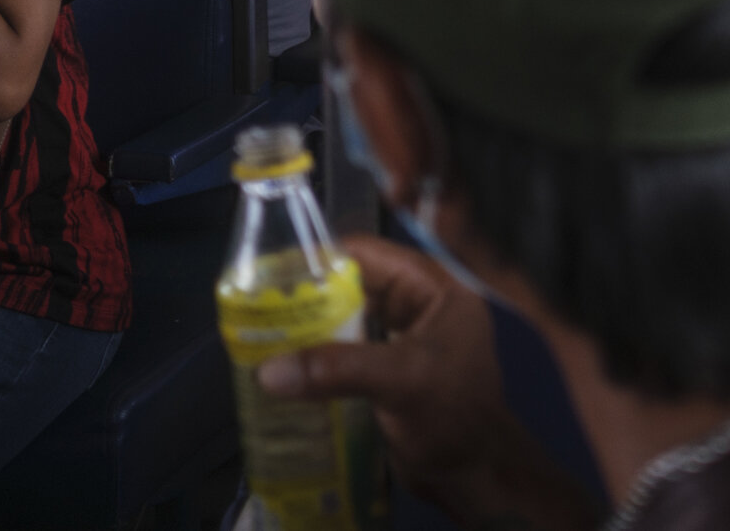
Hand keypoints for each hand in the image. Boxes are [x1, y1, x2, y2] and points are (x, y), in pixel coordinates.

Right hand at [256, 237, 592, 528]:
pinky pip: (346, 353)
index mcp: (435, 289)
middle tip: (256, 310)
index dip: (323, 259)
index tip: (272, 275)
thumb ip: (339, 369)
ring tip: (259, 338)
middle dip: (308, 297)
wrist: (474, 474)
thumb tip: (269, 370)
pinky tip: (283, 370)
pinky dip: (319, 359)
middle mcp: (418, 307)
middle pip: (354, 287)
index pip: (372, 254)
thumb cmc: (453, 415)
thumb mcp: (401, 381)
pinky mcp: (386, 373)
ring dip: (310, 331)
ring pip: (347, 321)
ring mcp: (402, 341)